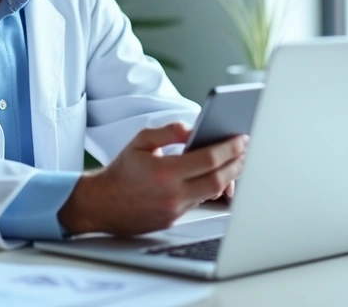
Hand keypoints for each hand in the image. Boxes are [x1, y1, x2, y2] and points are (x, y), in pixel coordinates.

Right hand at [57, 123, 246, 236]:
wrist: (102, 203)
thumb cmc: (122, 171)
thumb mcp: (140, 141)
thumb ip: (168, 131)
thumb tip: (193, 129)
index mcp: (165, 172)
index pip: (209, 159)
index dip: (229, 148)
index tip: (241, 139)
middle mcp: (173, 194)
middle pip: (219, 179)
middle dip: (237, 163)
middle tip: (245, 150)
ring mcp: (175, 209)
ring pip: (213, 193)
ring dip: (229, 177)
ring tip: (236, 161)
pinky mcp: (175, 218)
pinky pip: (200, 202)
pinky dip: (211, 188)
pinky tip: (217, 176)